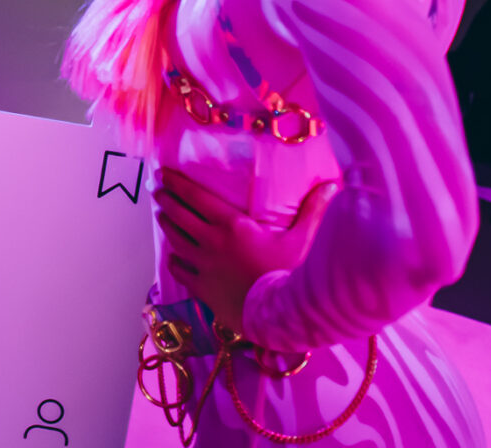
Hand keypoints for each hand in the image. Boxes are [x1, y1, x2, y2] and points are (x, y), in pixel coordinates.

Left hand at [155, 167, 335, 339]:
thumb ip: (314, 211)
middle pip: (178, 214)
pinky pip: (180, 270)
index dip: (176, 182)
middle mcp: (211, 241)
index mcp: (231, 224)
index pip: (194, 196)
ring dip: (166, 225)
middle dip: (165, 199)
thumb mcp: (303, 240)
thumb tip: (333, 186)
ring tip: (162, 215)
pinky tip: (174, 257)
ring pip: (175, 239)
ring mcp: (202, 265)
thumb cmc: (290, 275)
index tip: (163, 173)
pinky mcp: (201, 288)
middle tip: (157, 189)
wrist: (278, 318)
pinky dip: (175, 261)